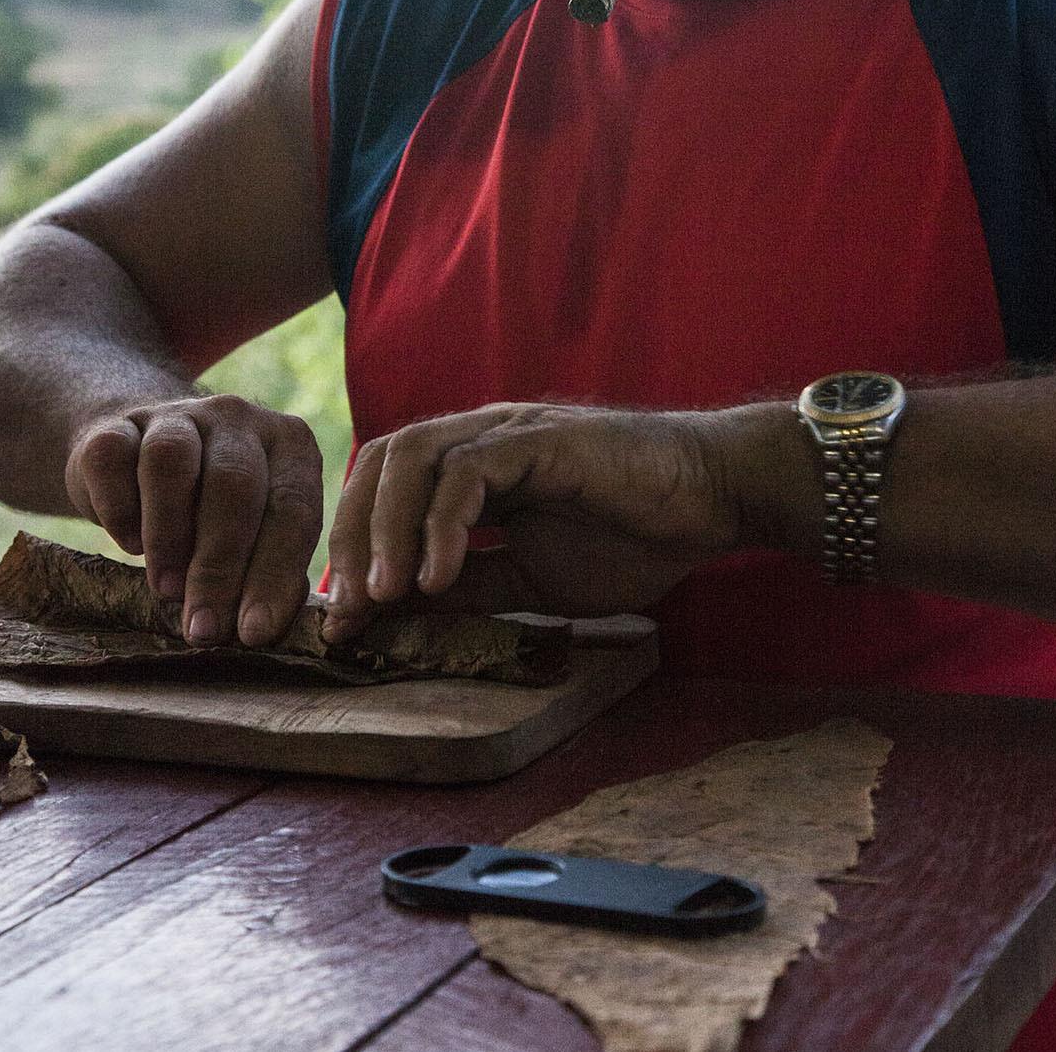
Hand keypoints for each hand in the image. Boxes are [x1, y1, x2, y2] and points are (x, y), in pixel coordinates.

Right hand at [63, 393, 322, 647]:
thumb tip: (260, 627)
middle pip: (234, 485)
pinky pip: (113, 461)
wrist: (142, 460)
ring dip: (169, 536)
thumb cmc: (214, 513)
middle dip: (219, 566)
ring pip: (171, 463)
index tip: (252, 632)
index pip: (292, 507)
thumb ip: (269, 571)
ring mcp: (174, 415)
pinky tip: (131, 544)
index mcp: (289, 444)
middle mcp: (238, 418)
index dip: (274, 574)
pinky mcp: (113, 426)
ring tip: (167, 589)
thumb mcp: (255, 534)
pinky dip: (119, 511)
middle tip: (204, 627)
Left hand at [323, 402, 743, 640]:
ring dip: (386, 527)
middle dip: (351, 536)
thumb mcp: (530, 578)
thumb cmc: (632, 536)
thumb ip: (469, 587)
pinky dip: (440, 524)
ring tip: (385, 595)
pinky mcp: (541, 439)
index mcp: (472, 467)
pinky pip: (469, 470)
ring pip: (412, 455)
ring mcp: (508, 432)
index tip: (343, 622)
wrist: (712, 501)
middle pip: (381, 462)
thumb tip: (398, 616)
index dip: (352, 548)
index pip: (384, 487)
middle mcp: (480, 437)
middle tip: (351, 611)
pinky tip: (438, 579)